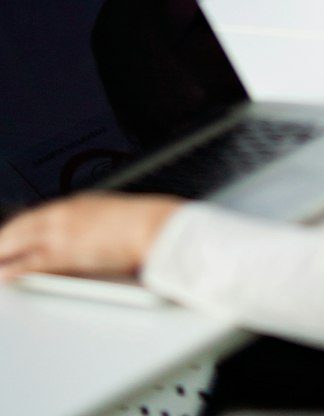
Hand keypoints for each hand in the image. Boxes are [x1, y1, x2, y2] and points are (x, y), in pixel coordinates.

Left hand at [0, 194, 179, 282]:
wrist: (152, 226)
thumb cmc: (142, 223)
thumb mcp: (112, 215)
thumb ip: (93, 223)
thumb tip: (87, 236)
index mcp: (77, 203)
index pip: (35, 214)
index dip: (16, 227)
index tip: (7, 236)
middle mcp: (65, 214)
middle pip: (20, 225)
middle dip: (2, 239)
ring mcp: (63, 232)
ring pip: (19, 241)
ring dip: (1, 252)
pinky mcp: (65, 252)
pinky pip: (30, 262)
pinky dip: (13, 269)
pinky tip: (5, 275)